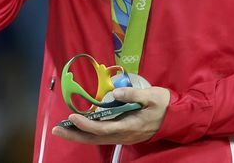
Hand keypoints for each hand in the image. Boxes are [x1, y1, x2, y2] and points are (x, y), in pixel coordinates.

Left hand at [51, 86, 170, 145]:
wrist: (177, 119)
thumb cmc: (165, 106)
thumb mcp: (153, 96)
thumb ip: (133, 95)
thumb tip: (115, 93)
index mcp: (129, 126)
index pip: (103, 128)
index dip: (86, 124)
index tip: (72, 116)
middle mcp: (123, 135)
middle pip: (94, 138)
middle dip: (74, 134)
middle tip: (56, 128)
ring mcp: (123, 136)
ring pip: (97, 139)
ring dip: (79, 135)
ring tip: (62, 128)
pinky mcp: (123, 134)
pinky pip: (102, 136)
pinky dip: (88, 133)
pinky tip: (80, 127)